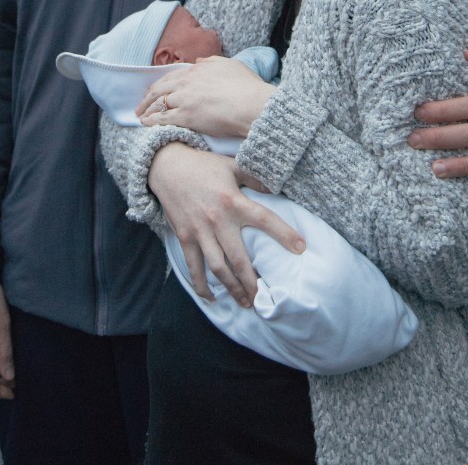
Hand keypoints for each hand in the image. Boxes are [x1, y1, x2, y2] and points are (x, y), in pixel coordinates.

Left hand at [137, 56, 272, 138]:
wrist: (251, 104)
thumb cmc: (247, 86)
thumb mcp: (230, 65)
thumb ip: (212, 62)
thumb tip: (200, 61)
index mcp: (198, 69)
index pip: (173, 75)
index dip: (162, 83)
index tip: (156, 88)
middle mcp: (187, 82)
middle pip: (161, 87)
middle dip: (149, 96)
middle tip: (141, 103)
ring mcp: (185, 99)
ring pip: (158, 102)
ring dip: (147, 108)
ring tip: (140, 114)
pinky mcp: (185, 116)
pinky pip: (162, 118)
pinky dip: (151, 120)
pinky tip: (145, 123)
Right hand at [148, 142, 304, 304]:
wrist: (167, 166)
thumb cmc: (203, 165)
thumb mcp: (231, 165)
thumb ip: (254, 177)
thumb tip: (276, 187)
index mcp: (233, 201)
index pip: (264, 219)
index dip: (284, 234)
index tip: (301, 248)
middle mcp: (218, 219)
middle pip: (239, 258)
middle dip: (252, 282)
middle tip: (264, 299)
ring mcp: (200, 231)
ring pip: (218, 267)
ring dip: (232, 288)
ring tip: (245, 303)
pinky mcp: (185, 237)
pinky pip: (193, 266)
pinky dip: (201, 284)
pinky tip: (211, 297)